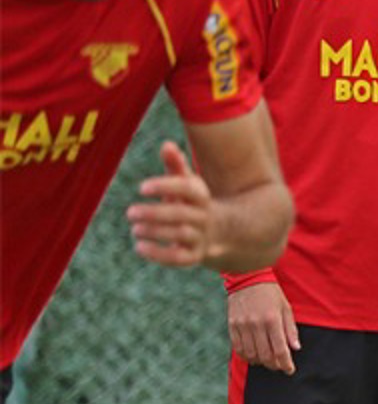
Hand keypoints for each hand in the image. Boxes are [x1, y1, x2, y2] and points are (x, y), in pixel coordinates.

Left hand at [126, 141, 214, 266]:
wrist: (220, 232)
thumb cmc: (192, 202)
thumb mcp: (188, 183)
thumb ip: (176, 165)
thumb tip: (167, 144)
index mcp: (201, 196)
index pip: (188, 189)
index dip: (165, 186)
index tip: (141, 188)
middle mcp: (204, 217)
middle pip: (182, 214)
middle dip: (154, 213)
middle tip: (130, 212)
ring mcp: (200, 237)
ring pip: (180, 234)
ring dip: (155, 231)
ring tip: (135, 229)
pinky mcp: (194, 256)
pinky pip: (179, 258)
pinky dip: (158, 254)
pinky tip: (139, 246)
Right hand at [228, 282, 298, 373]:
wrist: (247, 277)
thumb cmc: (271, 293)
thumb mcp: (286, 308)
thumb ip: (290, 329)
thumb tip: (295, 348)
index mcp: (272, 320)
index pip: (280, 350)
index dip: (286, 364)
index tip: (289, 370)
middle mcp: (256, 324)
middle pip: (265, 355)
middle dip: (274, 365)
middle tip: (279, 366)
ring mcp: (242, 325)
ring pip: (251, 354)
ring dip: (260, 362)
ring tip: (267, 361)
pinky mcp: (232, 325)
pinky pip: (237, 347)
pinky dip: (246, 356)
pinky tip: (253, 356)